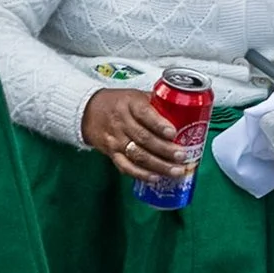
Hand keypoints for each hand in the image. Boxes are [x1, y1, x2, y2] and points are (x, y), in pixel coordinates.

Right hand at [80, 88, 194, 182]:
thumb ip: (156, 103)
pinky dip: (141, 174)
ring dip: (158, 165)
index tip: (173, 132)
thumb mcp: (136, 95)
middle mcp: (121, 122)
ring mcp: (115, 140)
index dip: (159, 124)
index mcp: (130, 104)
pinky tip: (155, 178)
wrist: (88, 112)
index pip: (145, 114)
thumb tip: (185, 112)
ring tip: (176, 171)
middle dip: (165, 149)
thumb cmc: (118, 102)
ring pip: (138, 155)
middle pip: (144, 138)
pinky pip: (126, 167)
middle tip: (182, 156)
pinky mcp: (111, 154)